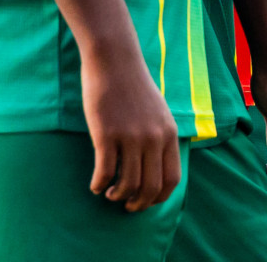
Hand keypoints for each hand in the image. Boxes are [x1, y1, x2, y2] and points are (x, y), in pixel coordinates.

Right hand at [81, 44, 181, 211]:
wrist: (115, 60)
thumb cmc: (133, 86)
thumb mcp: (159, 111)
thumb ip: (160, 136)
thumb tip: (155, 165)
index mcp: (169, 133)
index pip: (172, 179)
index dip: (158, 198)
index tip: (145, 202)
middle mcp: (153, 138)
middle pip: (150, 187)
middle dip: (137, 204)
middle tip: (125, 205)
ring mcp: (130, 137)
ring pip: (127, 184)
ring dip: (116, 196)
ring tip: (108, 193)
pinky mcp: (106, 134)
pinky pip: (104, 172)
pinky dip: (98, 185)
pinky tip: (95, 185)